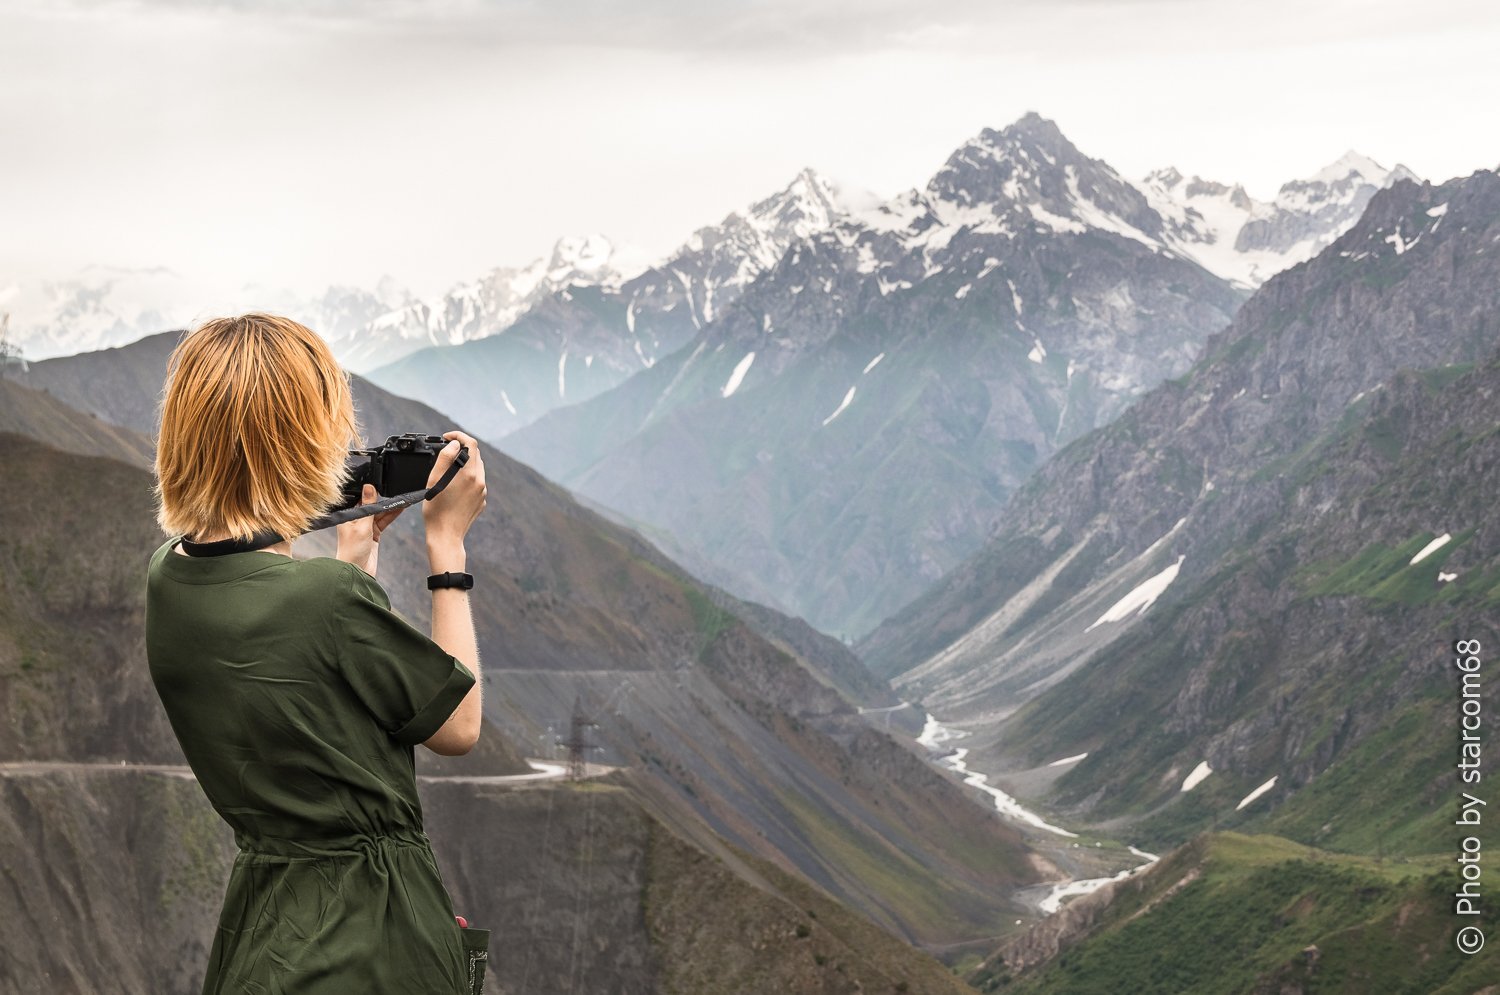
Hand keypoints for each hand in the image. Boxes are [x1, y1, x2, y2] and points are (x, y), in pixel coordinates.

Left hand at [335, 483, 406, 575]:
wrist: (357, 572)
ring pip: (379, 514)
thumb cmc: (352, 551)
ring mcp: (364, 527)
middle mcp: (355, 520)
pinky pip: (383, 522)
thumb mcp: (361, 525)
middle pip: (370, 506)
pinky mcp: (373, 534)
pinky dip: (391, 516)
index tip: (380, 484)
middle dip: (382, 500)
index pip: (359, 499)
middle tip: (394, 491)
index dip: (369, 492)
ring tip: (401, 499)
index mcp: (346, 516)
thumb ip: (368, 507)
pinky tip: (399, 509)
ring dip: (389, 508)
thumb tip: (369, 487)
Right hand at [423, 430, 486, 547]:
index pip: (471, 443)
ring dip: (465, 464)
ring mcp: (482, 492)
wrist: (445, 535)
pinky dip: (467, 478)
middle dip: (461, 449)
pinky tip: (454, 487)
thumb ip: (445, 457)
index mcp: (470, 474)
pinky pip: (476, 483)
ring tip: (448, 470)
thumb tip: (455, 443)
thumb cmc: (436, 510)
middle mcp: (480, 481)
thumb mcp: (435, 480)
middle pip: (475, 455)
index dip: (458, 436)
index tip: (446, 437)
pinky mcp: (481, 501)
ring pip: (477, 469)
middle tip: (445, 452)